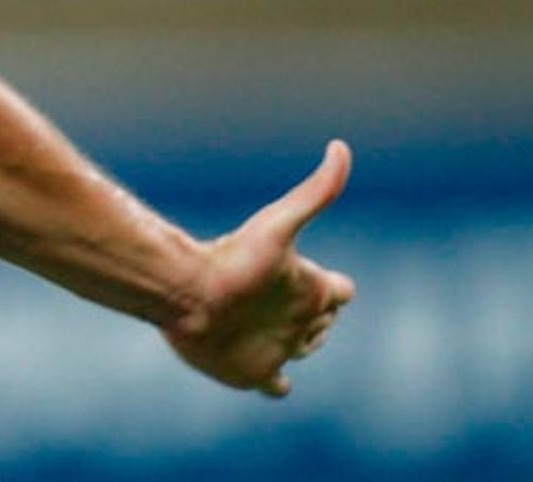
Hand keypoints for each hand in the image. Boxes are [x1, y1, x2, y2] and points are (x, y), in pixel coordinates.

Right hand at [161, 140, 357, 396]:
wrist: (189, 297)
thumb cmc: (232, 255)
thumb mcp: (278, 218)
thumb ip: (318, 187)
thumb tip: (343, 147)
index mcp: (317, 292)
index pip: (342, 292)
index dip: (330, 286)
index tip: (311, 278)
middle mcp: (307, 326)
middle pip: (324, 323)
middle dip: (311, 313)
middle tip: (278, 299)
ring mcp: (282, 353)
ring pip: (303, 351)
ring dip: (293, 340)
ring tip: (268, 327)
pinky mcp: (256, 376)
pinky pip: (277, 386)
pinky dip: (276, 380)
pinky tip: (266, 371)